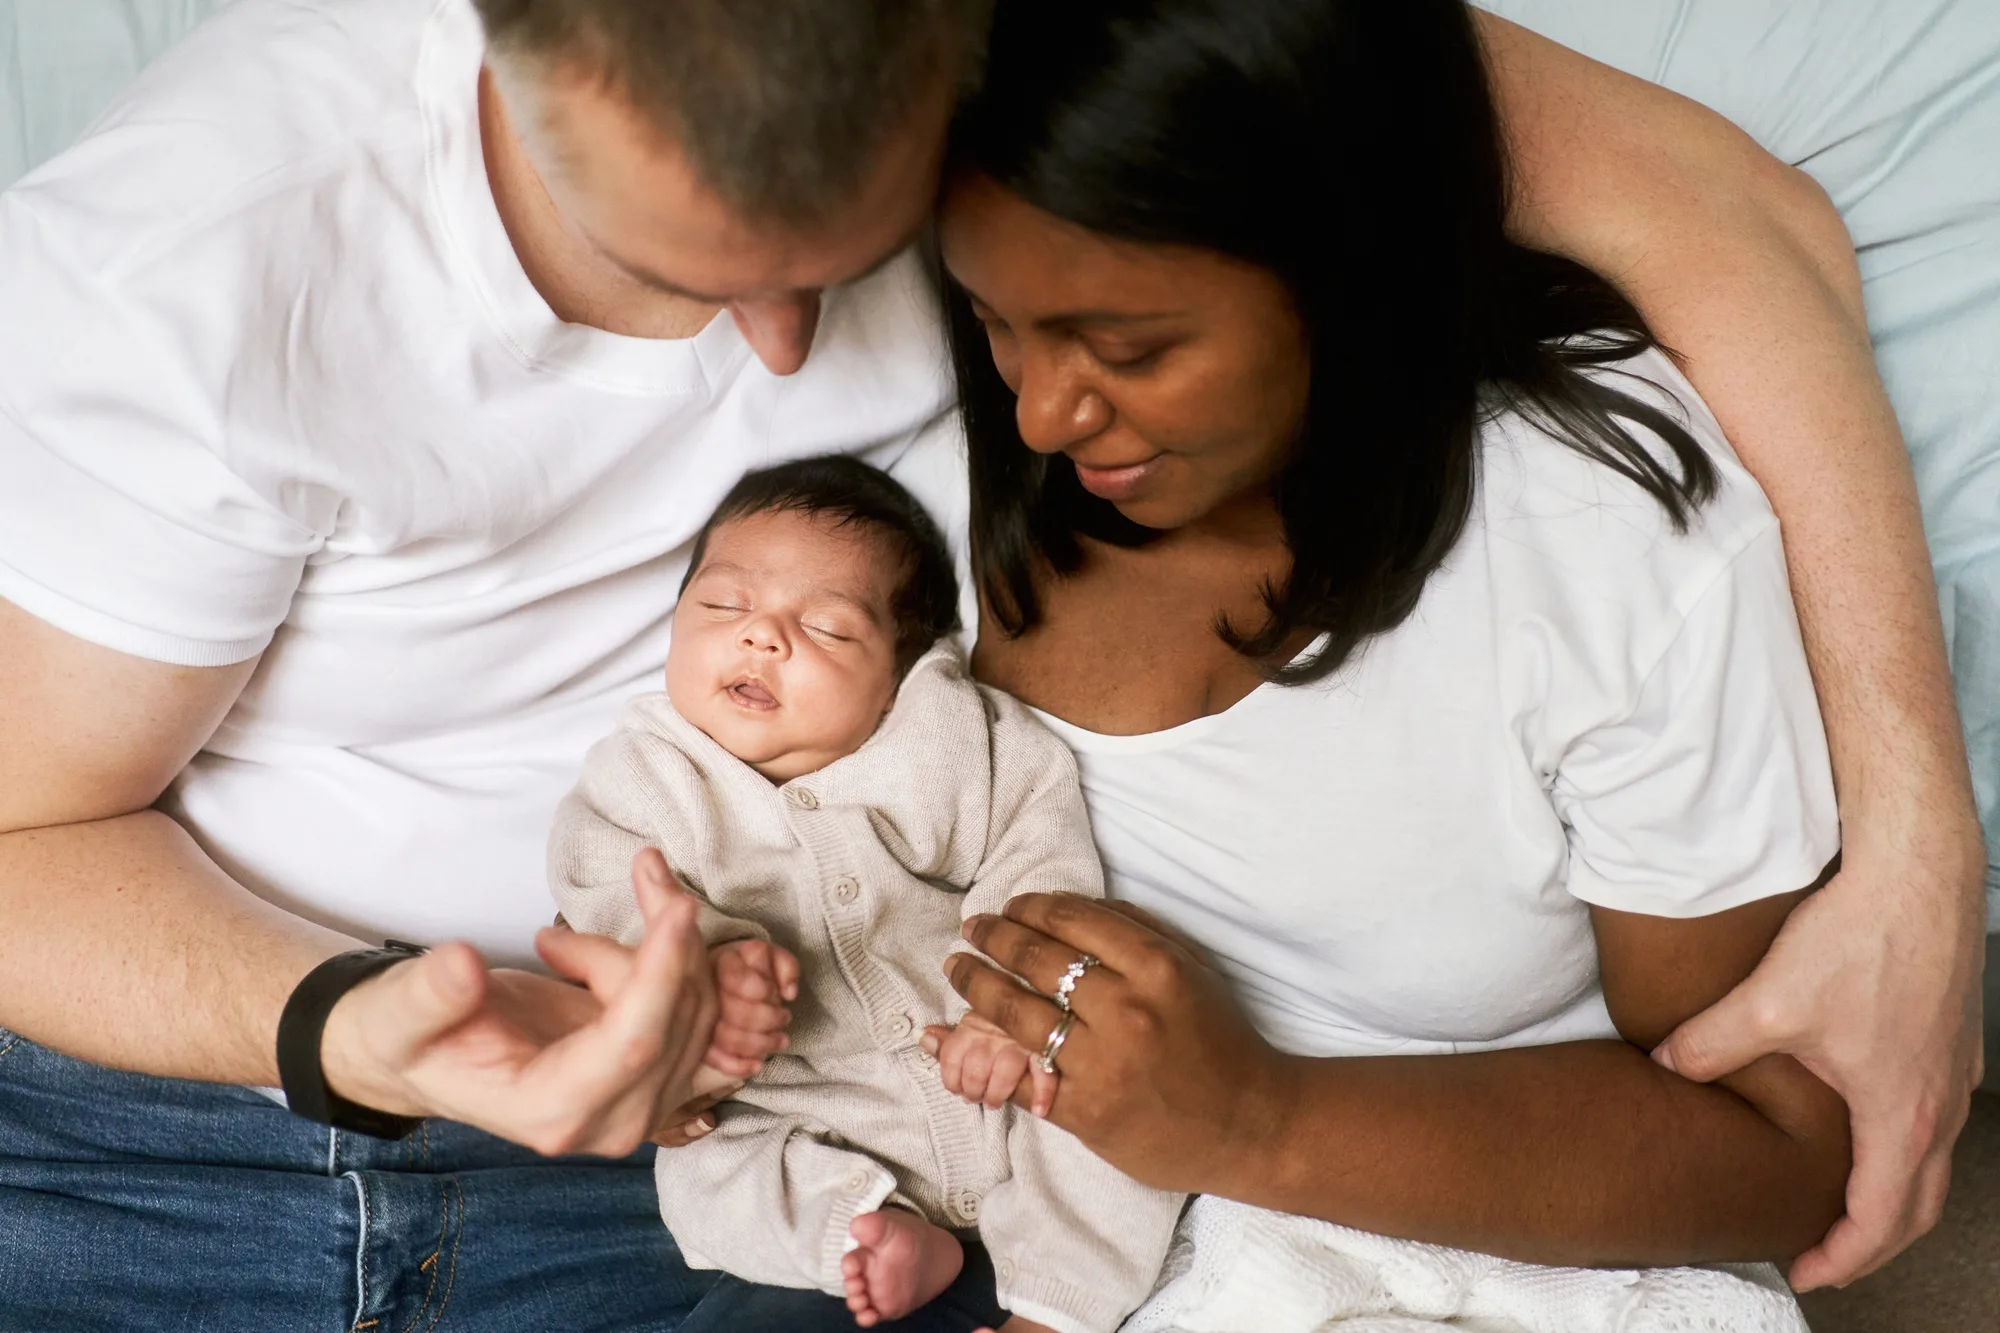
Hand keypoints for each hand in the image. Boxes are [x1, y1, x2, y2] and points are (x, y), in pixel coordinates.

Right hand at [320, 848, 719, 1156]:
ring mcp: (644, 1101)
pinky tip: (611, 940)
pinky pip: (703, 1008)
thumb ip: (428, 995)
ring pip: (699, 1006)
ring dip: (656, 946)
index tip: (676, 908)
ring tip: (562, 944)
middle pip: (680, 1019)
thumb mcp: (401, 1013)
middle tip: (622, 880)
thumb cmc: (415, 1035)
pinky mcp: (661, 1072)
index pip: (634, 1046)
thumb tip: (461, 966)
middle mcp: (612, 1120)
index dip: (661, 976)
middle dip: (663, 939)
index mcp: (553, 1113)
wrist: (433, 1055)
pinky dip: (678, 958)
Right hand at [705, 937, 799, 1080]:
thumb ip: (787, 967)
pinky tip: (757, 1065)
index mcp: (722, 963)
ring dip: (760, 1044)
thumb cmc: (754, 969)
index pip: (735, 977)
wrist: (727, 980)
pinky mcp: (701, 1040)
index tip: (775, 993)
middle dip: (767, 1019)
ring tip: (780, 1040)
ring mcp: (701, 1017)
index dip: (761, 989)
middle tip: (784, 1017)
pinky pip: (714, 1059)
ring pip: (726, 1037)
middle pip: (733, 1011)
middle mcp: (706, 989)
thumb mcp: (774, 957)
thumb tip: (789, 993)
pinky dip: (738, 1066)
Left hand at [921, 1012, 1057, 1116]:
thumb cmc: (1003, 1022)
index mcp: (974, 1022)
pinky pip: (1045, 1074)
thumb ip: (950, 1037)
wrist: (1048, 999)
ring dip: (997, 1094)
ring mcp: (1021, 1040)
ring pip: (1003, 1075)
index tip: (956, 1089)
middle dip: (973, 1091)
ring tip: (996, 1102)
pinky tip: (1038, 1110)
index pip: (951, 1054)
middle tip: (978, 1098)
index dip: (951, 1079)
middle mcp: (994, 1030)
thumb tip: (923, 1038)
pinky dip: (1042, 1094)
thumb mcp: (974, 1024)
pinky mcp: (1047, 1050)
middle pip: (975, 1069)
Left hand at [944, 893, 1294, 1194]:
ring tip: (957, 969)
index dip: (1027, 907)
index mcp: (1155, 967)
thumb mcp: (1192, 967)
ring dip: (975, 985)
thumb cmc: (1222, 1039)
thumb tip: (1071, 906)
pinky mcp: (1085, 1112)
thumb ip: (1137, 931)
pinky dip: (979, 1054)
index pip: (1071, 920)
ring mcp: (1101, 1064)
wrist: (1251, 1124)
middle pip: (1035, 960)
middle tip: (971, 929)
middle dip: (992, 937)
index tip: (1007, 906)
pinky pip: (1020, 1076)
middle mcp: (1124, 1010)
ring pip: (1016, 1013)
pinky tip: (951, 1036)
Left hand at [1653, 838, 1986, 1289]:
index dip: (1840, 1257)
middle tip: (1821, 1256)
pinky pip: (1933, 1122)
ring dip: (1891, 1199)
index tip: (1803, 1272)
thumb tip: (1663, 1066)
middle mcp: (1939, 1107)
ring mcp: (1953, 1076)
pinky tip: (1863, 1128)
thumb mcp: (1770, 1001)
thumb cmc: (1859, 939)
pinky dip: (1903, 1150)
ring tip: (1841, 1205)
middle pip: (1916, 1208)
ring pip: (1929, 1165)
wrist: (1917, 876)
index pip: (1879, 1220)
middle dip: (1870, 1244)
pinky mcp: (1950, 1043)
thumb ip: (1711, 1044)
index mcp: (1901, 1115)